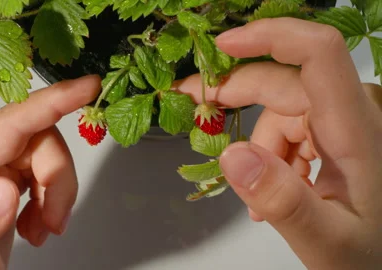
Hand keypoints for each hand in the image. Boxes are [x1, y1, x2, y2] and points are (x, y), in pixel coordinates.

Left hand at [0, 75, 100, 269]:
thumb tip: (3, 189)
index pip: (12, 123)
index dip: (53, 102)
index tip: (88, 87)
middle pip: (41, 141)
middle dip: (59, 181)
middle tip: (56, 221)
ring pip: (50, 156)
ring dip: (57, 195)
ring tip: (42, 229)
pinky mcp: (8, 171)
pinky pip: (48, 170)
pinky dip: (52, 200)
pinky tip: (36, 224)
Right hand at [174, 18, 381, 269]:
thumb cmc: (369, 255)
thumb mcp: (327, 240)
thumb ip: (283, 201)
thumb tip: (231, 155)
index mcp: (356, 128)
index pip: (318, 54)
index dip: (270, 36)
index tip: (221, 46)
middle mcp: (350, 114)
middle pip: (282, 82)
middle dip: (234, 94)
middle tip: (192, 107)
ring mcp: (341, 124)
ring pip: (279, 111)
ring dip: (257, 147)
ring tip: (255, 197)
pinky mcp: (332, 136)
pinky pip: (288, 129)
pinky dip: (270, 156)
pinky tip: (273, 190)